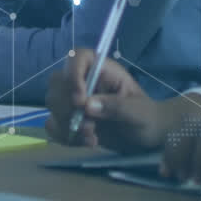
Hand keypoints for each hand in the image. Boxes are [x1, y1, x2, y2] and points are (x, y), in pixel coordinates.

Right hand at [46, 49, 200, 153]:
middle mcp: (85, 82)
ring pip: (52, 104)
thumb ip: (115, 106)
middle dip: (67, 107)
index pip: (77, 57)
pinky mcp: (71, 120)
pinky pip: (53, 124)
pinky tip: (86, 142)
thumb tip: (86, 105)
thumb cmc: (148, 117)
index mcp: (102, 71)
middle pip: (57, 82)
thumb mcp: (138, 112)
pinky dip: (65, 136)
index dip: (72, 74)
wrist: (148, 138)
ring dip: (67, 124)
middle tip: (89, 125)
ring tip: (92, 136)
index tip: (80, 99)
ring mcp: (75, 101)